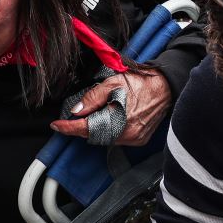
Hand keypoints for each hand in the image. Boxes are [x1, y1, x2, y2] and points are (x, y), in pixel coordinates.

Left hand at [50, 70, 173, 146]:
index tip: (56, 125)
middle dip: (84, 126)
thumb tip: (77, 111)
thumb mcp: (113, 83)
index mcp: (118, 119)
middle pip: (95, 135)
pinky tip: (114, 118)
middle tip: (79, 114)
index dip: (68, 128)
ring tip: (102, 111)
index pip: (86, 128)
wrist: (166, 87)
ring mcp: (133, 139)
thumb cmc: (141, 83)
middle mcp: (126, 134)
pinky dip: (110, 130)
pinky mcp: (139, 140)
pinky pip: (117, 139)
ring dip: (98, 128)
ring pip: (105, 138)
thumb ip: (92, 98)